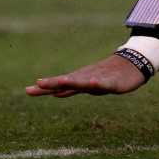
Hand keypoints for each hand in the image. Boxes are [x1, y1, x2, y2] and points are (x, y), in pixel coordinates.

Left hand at [25, 54, 147, 97]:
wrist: (130, 64)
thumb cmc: (106, 74)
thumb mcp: (87, 84)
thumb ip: (71, 88)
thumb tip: (55, 93)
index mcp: (78, 79)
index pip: (58, 84)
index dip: (44, 88)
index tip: (27, 90)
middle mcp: (85, 78)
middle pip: (67, 81)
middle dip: (53, 83)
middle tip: (38, 83)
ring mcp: (98, 79)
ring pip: (83, 81)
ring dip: (72, 82)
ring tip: (61, 82)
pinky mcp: (112, 83)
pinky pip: (104, 84)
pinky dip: (97, 84)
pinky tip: (92, 84)